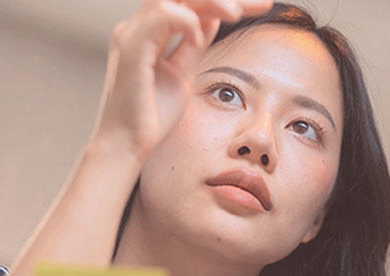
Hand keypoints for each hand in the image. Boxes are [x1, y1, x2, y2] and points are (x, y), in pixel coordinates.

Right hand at [92, 0, 271, 157]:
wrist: (127, 147)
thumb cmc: (150, 116)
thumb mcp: (181, 72)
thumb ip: (192, 45)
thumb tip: (210, 19)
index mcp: (148, 32)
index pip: (189, 1)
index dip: (225, 1)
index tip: (262, 6)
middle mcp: (136, 27)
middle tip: (262, 5)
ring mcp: (131, 35)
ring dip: (210, 1)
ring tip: (236, 14)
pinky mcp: (132, 50)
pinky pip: (162, 17)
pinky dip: (186, 21)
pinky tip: (200, 37)